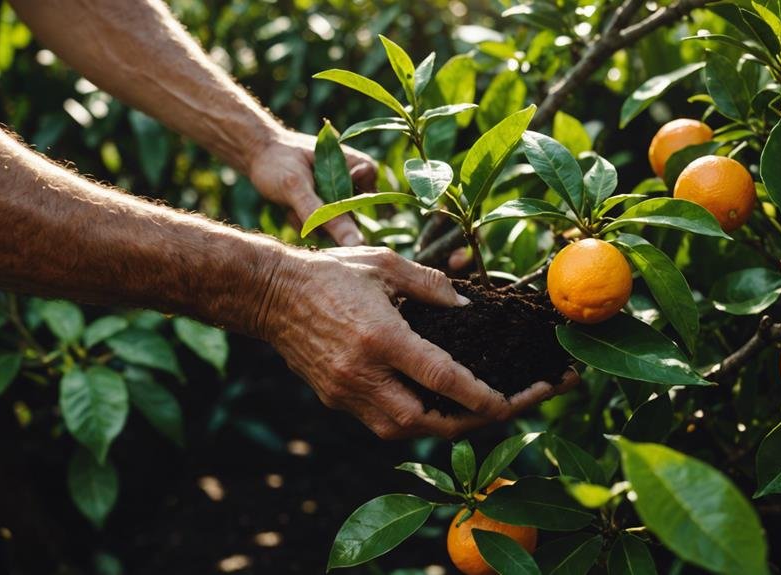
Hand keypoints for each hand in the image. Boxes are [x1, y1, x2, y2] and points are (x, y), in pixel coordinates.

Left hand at [248, 129, 374, 246]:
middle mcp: (351, 181)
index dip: (350, 208)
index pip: (373, 195)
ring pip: (334, 226)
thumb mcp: (297, 188)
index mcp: (355, 164)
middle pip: (352, 217)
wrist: (255, 156)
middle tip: (299, 203)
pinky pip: (321, 228)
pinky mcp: (323, 206)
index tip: (320, 202)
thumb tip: (353, 243)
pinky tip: (290, 209)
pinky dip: (304, 223)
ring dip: (311, 222)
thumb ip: (324, 215)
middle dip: (324, 218)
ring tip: (291, 204)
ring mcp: (337, 195)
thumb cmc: (277, 162)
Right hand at [258, 246, 578, 438]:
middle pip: (427, 420)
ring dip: (442, 427)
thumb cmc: (330, 273)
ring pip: (403, 430)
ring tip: (475, 413)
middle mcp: (363, 373)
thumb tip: (467, 305)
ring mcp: (345, 391)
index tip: (510, 400)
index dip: (482, 397)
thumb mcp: (384, 263)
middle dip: (471, 422)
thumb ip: (430, 284)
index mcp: (381, 337)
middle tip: (504, 410)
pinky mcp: (335, 399)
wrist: (270, 294)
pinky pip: (381, 423)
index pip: (442, 380)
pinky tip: (433, 406)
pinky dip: (412, 421)